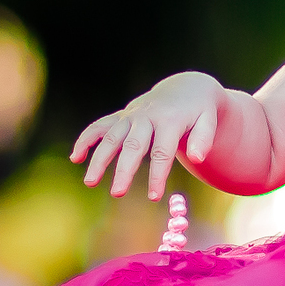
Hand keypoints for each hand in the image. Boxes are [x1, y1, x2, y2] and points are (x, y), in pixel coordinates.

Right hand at [71, 72, 223, 199]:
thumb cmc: (200, 111)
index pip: (162, 151)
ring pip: (111, 137)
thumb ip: (204, 139)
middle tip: (117, 194)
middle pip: (132, 146)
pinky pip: (100, 126)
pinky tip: (75, 158)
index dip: (158, 174)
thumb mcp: (209, 120)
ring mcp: (131, 115)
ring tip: (90, 183)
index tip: (154, 197)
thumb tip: (197, 158)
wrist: (186, 88)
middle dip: (124, 170)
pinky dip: (86, 139)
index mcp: (170, 119)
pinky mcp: (121, 116)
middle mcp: (146, 117)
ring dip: (99, 159)